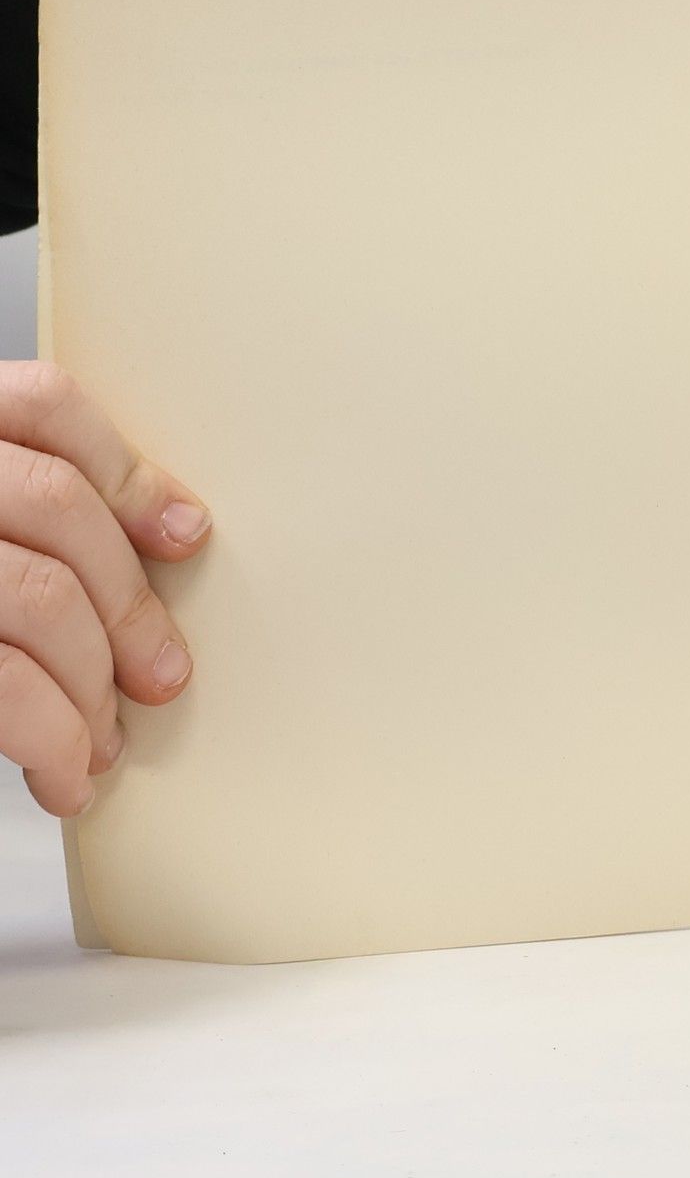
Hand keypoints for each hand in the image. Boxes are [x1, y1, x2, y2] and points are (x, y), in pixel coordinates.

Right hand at [0, 362, 210, 815]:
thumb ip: (9, 509)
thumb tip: (166, 534)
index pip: (42, 405)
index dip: (127, 470)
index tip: (183, 536)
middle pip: (57, 506)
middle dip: (129, 603)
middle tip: (161, 676)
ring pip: (39, 595)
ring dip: (91, 685)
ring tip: (99, 744)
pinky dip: (50, 733)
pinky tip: (63, 772)